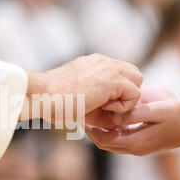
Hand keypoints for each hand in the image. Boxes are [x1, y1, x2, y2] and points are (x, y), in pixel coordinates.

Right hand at [25, 54, 142, 123]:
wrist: (42, 95)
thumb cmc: (53, 101)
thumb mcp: (79, 98)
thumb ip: (99, 102)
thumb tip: (116, 118)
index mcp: (93, 63)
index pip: (120, 72)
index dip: (118, 90)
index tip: (102, 105)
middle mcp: (103, 61)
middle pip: (134, 74)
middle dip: (127, 92)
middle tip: (108, 107)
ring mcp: (109, 68)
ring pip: (137, 80)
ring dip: (126, 98)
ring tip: (105, 107)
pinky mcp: (113, 80)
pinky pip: (135, 94)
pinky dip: (124, 107)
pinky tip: (104, 108)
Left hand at [85, 86, 179, 155]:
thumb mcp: (159, 109)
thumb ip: (136, 113)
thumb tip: (115, 116)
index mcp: (135, 142)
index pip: (102, 139)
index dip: (89, 128)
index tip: (81, 114)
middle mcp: (134, 148)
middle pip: (103, 142)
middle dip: (90, 130)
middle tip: (80, 113)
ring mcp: (138, 148)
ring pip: (110, 142)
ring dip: (99, 130)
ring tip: (90, 113)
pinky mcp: (142, 143)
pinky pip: (119, 139)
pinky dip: (109, 130)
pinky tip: (108, 115)